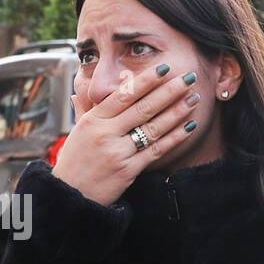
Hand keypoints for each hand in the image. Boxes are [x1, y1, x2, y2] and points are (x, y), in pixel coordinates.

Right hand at [52, 64, 199, 204]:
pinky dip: (175, 137)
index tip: (164, 68)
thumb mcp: (77, 131)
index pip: (123, 95)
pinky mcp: (128, 171)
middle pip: (143, 108)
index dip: (145, 80)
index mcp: (93, 120)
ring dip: (177, 111)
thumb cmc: (74, 161)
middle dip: (169, 91)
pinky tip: (189, 126)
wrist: (70, 195)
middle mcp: (105, 134)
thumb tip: (83, 88)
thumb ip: (84, 108)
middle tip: (188, 77)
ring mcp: (118, 153)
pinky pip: (156, 150)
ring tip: (193, 98)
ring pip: (153, 128)